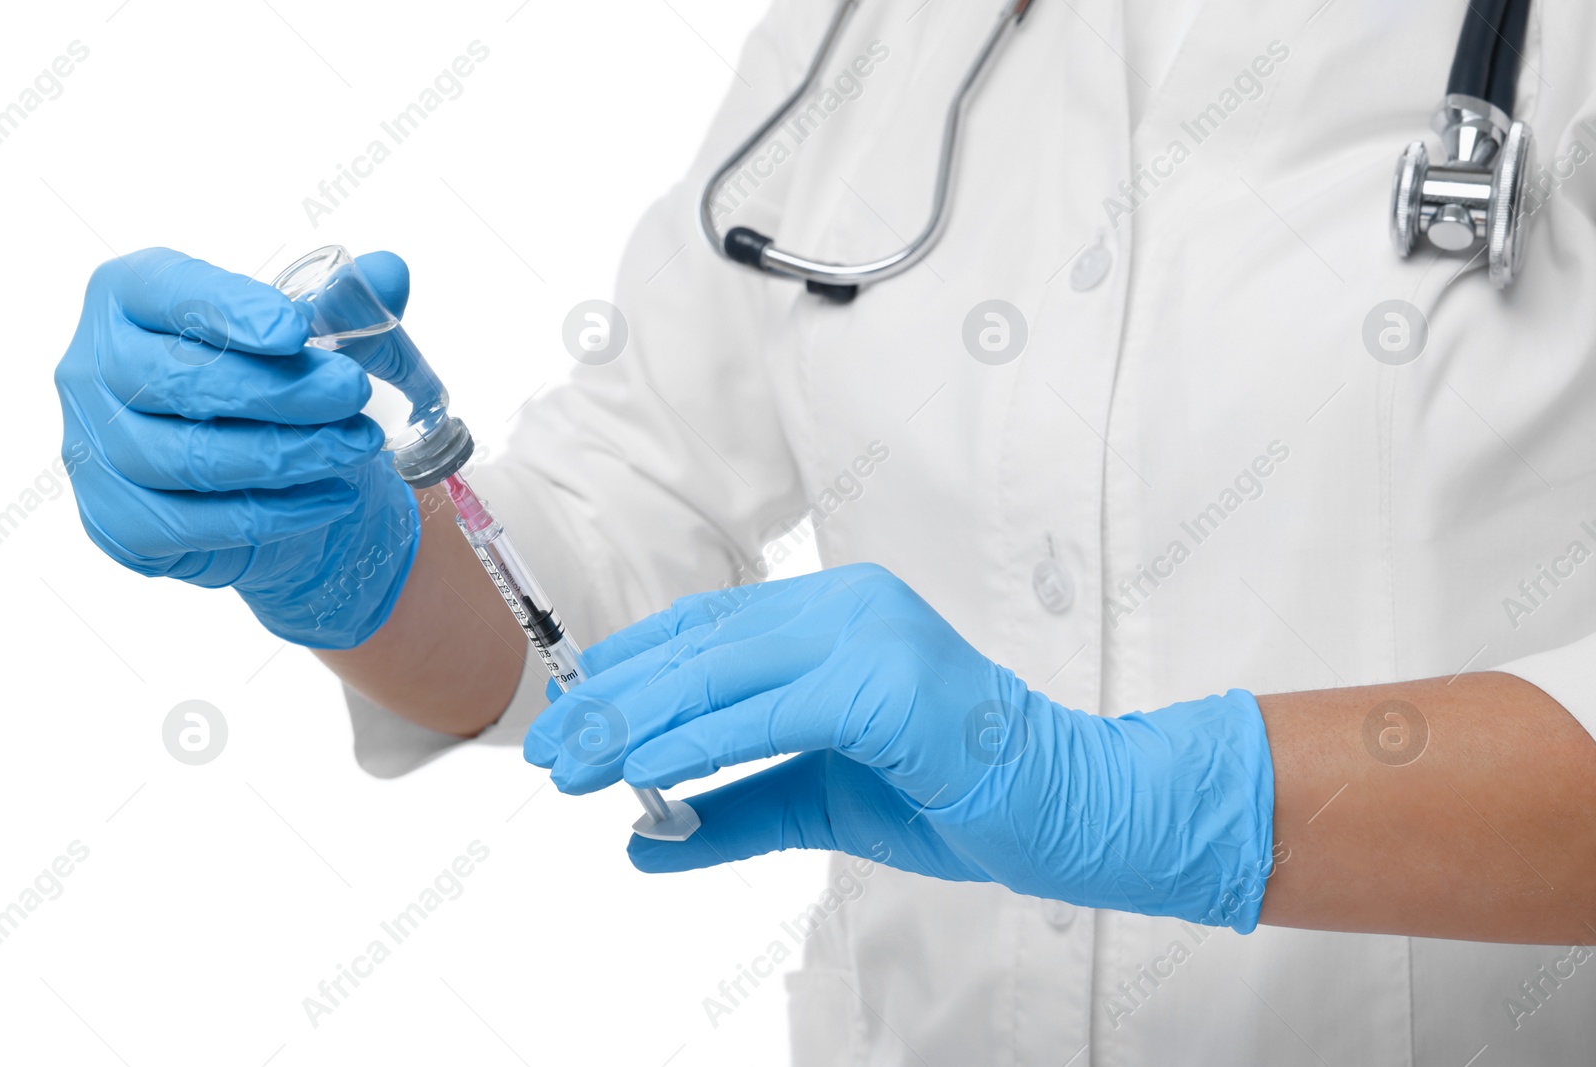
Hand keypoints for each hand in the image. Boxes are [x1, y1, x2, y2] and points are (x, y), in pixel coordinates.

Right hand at [55, 247, 419, 647]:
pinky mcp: (115, 520)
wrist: (259, 488)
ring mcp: (93, 449)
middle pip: (177, 379)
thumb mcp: (311, 340)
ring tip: (360, 444)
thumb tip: (388, 272)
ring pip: (189, 456)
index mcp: (126, 299)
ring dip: (289, 453)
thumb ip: (344, 303)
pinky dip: (275, 512)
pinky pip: (195, 522)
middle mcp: (92, 369)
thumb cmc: (267, 392)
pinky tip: (335, 496)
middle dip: (280, 389)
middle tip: (354, 391)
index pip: (165, 291)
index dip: (230, 310)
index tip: (297, 329)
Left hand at [526, 563, 1276, 930]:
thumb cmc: (948, 795)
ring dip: (634, 722)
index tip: (569, 718)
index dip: (629, 671)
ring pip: (721, 673)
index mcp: (832, 610)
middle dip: (611, 703)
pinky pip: (768, 714)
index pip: (704, 628)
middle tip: (545, 752)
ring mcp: (868, 633)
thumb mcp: (817, 800)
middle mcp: (845, 603)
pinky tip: (641, 770)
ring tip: (571, 765)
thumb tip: (641, 837)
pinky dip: (697, 742)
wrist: (1061, 811)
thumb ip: (733, 810)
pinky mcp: (884, 681)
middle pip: (699, 647)